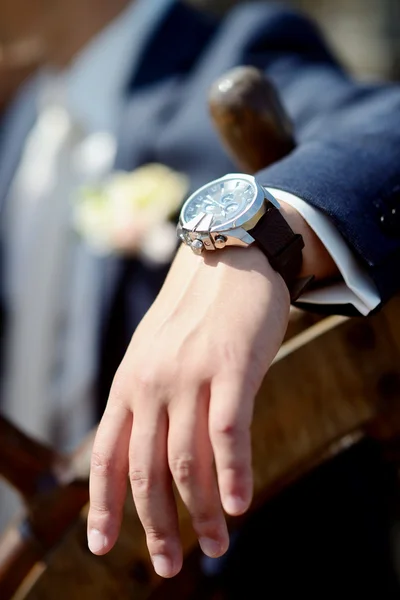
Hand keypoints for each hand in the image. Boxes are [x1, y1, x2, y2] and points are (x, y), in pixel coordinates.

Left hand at [87, 243, 290, 577]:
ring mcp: (190, 375)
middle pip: (144, 470)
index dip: (102, 505)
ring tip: (214, 546)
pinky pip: (228, 432)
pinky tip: (239, 505)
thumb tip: (157, 459)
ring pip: (187, 461)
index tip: (103, 546)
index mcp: (128, 382)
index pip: (105, 455)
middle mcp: (151, 383)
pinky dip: (233, 474)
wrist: (228, 258)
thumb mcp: (155, 355)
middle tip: (168, 565)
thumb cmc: (196, 315)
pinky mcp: (232, 366)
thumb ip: (150, 401)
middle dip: (155, 526)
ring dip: (200, 513)